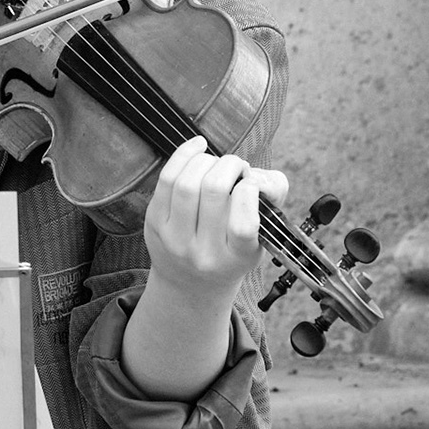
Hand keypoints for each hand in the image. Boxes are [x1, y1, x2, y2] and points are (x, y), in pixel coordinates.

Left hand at [142, 137, 289, 299]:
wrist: (190, 281)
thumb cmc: (232, 249)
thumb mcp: (263, 234)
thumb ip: (273, 196)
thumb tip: (256, 176)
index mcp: (238, 258)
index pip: (243, 224)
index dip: (249, 191)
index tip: (251, 183)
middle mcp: (204, 252)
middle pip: (214, 190)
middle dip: (229, 165)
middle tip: (236, 167)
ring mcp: (175, 238)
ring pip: (187, 182)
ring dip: (207, 160)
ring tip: (217, 164)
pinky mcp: (155, 221)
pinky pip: (167, 177)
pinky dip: (185, 154)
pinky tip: (199, 147)